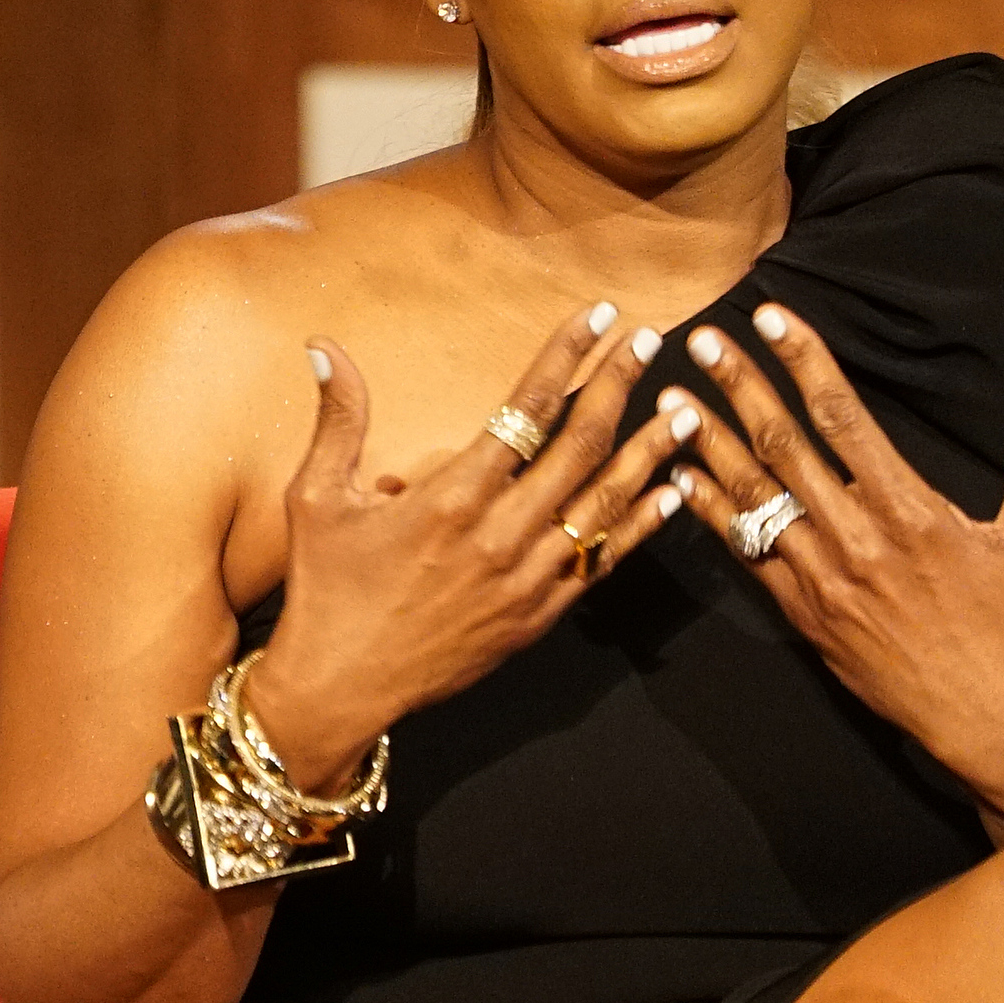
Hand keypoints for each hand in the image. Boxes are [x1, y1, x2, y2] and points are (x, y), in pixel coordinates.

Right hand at [245, 304, 693, 781]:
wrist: (342, 686)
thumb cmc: (325, 588)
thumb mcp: (316, 497)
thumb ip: (337, 419)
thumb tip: (323, 346)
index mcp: (451, 497)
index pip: (525, 409)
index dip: (566, 356)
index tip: (596, 316)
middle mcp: (500, 534)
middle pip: (580, 446)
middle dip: (621, 386)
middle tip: (651, 341)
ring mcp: (527, 579)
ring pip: (606, 503)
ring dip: (650, 453)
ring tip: (686, 411)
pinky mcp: (538, 616)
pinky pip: (603, 561)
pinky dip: (641, 524)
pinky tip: (670, 492)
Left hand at [665, 304, 1003, 845]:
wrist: (986, 721)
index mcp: (913, 514)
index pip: (846, 421)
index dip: (807, 364)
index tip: (774, 318)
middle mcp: (858, 541)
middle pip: (785, 448)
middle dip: (740, 388)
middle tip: (701, 339)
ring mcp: (823, 579)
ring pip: (753, 498)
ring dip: (708, 443)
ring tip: (670, 398)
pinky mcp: (803, 613)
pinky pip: (745, 554)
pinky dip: (709, 513)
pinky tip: (678, 478)